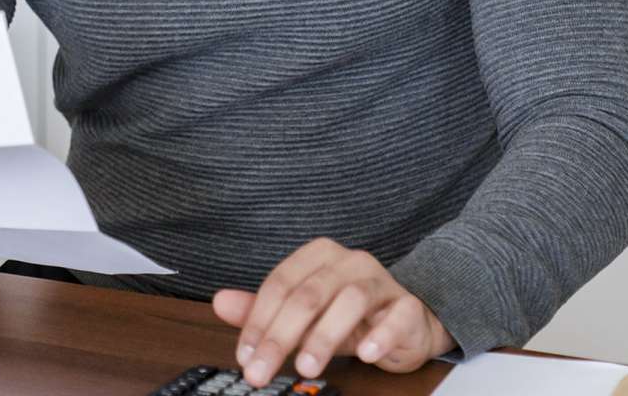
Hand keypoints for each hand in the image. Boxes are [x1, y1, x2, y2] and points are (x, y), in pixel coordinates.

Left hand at [211, 237, 454, 384]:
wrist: (407, 323)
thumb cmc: (349, 317)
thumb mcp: (303, 315)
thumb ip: (263, 310)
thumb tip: (219, 303)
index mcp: (316, 256)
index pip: (279, 284)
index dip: (258, 321)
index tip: (245, 356)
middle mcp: (347, 261)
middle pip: (308, 294)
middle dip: (280, 336)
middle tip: (263, 370)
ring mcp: (380, 280)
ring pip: (350, 300)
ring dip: (324, 336)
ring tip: (306, 366)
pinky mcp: (408, 304)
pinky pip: (397, 315)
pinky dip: (380, 334)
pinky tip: (366, 353)